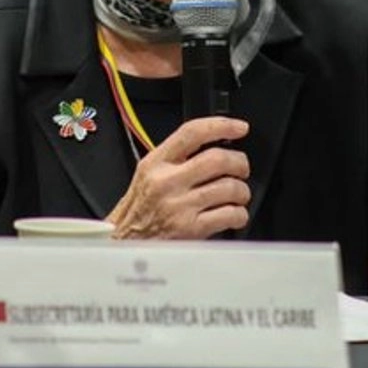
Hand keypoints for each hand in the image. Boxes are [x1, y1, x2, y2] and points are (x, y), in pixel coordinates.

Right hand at [107, 117, 250, 238]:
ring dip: (242, 191)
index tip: (239, 128)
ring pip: (229, 187)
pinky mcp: (191, 229)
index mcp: (156, 163)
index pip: (192, 133)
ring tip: (238, 194)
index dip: (221, 126)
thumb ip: (175, 156)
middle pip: (217, 159)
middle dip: (239, 163)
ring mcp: (180, 205)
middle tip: (241, 168)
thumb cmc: (139, 208)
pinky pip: (230, 214)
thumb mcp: (148, 172)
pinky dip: (239, 214)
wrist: (126, 241)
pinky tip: (234, 214)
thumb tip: (214, 143)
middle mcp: (168, 181)